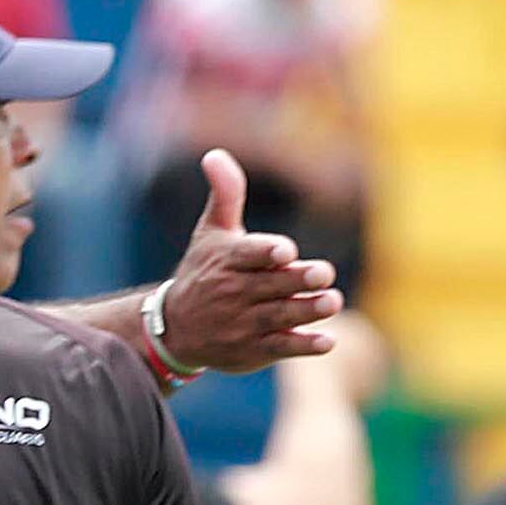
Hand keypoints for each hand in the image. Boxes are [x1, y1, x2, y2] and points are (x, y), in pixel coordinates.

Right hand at [153, 149, 343, 373]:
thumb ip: (225, 195)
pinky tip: (326, 341)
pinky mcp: (251, 351)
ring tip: (332, 303)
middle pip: (270, 286)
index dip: (266, 252)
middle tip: (324, 274)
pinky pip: (279, 348)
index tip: (285, 251)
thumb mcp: (210, 233)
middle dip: (296, 280)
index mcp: (226, 261)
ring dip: (306, 311)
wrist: (174, 330)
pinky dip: (302, 346)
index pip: (247, 255)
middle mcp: (233, 293)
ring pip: (278, 317)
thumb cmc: (202, 273)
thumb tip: (215, 154)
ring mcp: (242, 324)